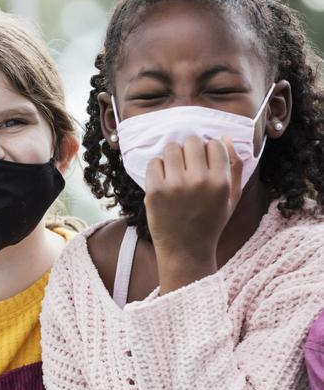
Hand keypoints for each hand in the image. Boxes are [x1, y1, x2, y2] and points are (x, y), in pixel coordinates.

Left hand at [144, 136, 242, 293]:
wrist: (186, 251)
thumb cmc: (210, 222)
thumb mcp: (231, 197)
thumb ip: (235, 167)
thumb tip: (224, 138)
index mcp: (220, 182)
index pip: (214, 144)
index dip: (208, 152)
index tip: (204, 165)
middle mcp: (199, 181)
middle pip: (191, 141)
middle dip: (189, 151)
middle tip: (188, 168)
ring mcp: (175, 186)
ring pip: (171, 148)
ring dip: (173, 157)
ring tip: (175, 174)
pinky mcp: (154, 190)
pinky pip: (154, 162)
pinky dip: (157, 169)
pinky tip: (164, 183)